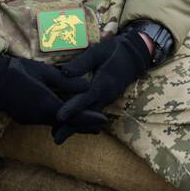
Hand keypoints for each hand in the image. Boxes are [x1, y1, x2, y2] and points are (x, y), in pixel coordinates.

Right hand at [0, 52, 108, 133]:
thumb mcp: (45, 72)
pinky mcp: (24, 118)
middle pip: (66, 123)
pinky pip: (45, 121)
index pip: (73, 115)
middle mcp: (39, 116)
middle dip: (83, 125)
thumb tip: (88, 86)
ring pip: (55, 123)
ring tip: (87, 124)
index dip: (89, 118)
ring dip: (70, 124)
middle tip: (100, 128)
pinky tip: (64, 119)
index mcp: (46, 104)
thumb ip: (67, 81)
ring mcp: (30, 119)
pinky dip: (58, 121)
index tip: (104, 121)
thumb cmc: (19, 70)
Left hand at [51, 26, 153, 143]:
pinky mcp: (106, 99)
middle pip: (87, 115)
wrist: (134, 56)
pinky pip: (93, 113)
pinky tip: (71, 126)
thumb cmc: (113, 51)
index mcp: (103, 83)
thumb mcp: (98, 51)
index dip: (72, 108)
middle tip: (55, 139)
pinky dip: (82, 121)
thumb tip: (63, 72)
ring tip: (58, 136)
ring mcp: (107, 99)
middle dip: (72, 127)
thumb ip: (81, 62)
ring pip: (90, 116)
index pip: (85, 98)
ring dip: (76, 126)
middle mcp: (105, 95)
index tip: (58, 118)